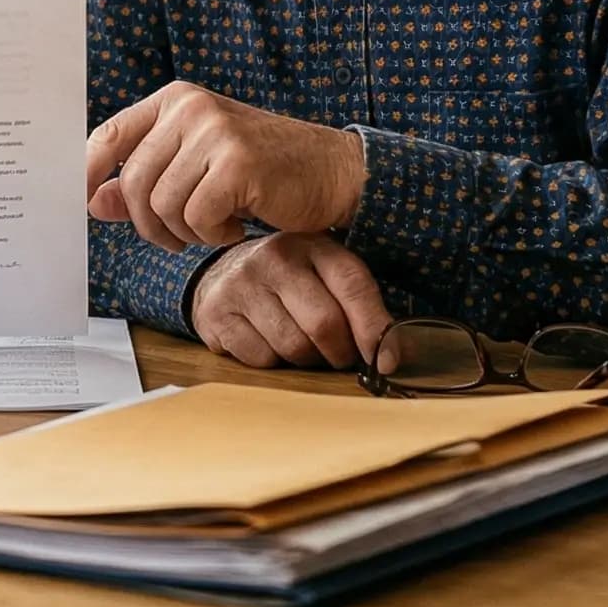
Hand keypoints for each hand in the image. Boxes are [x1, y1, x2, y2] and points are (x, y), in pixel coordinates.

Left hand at [84, 81, 365, 251]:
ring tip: (213, 227)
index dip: (86, 175)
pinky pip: (196, 217)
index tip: (83, 205)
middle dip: (149, 225)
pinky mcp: (237, 162)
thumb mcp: (196, 171)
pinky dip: (213, 235)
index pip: (107, 135)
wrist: (332, 171)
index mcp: (174, 101)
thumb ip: (145, 182)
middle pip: (132, 182)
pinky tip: (236, 226)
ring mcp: (215, 132)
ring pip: (162, 204)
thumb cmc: (262, 173)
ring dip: (184, 233)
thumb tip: (91, 202)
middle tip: (179, 237)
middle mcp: (191, 108)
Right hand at [191, 233, 393, 369]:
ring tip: (302, 345)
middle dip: (339, 352)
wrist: (224, 272)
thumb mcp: (324, 273)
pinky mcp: (216, 312)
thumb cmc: (289, 280)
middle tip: (340, 356)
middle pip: (323, 324)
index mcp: (311, 244)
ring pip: (293, 346)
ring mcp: (242, 284)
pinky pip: (261, 359)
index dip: (373, 328)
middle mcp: (274, 258)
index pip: (352, 285)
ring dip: (306, 359)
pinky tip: (268, 341)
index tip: (386, 361)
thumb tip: (391, 356)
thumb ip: (358, 302)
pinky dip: (272, 361)